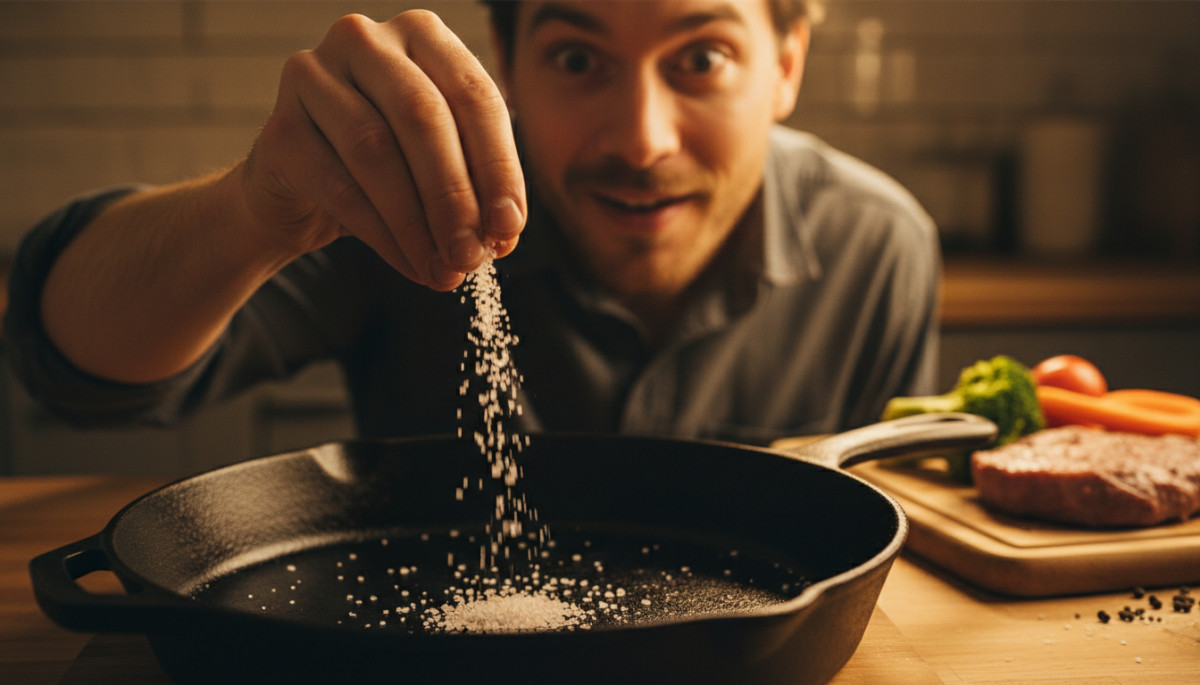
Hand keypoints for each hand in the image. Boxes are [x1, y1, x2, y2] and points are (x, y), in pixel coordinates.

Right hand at [241, 10, 524, 289]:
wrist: (303, 191)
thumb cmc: (387, 166)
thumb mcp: (440, 162)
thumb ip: (476, 182)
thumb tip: (502, 231)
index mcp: (421, 34)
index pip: (474, 95)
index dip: (499, 167)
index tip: (510, 227)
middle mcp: (364, 40)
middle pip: (422, 117)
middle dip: (455, 196)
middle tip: (472, 254)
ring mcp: (312, 76)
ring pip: (376, 152)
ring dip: (418, 223)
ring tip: (444, 269)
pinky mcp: (279, 127)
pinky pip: (339, 187)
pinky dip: (383, 235)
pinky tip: (410, 264)